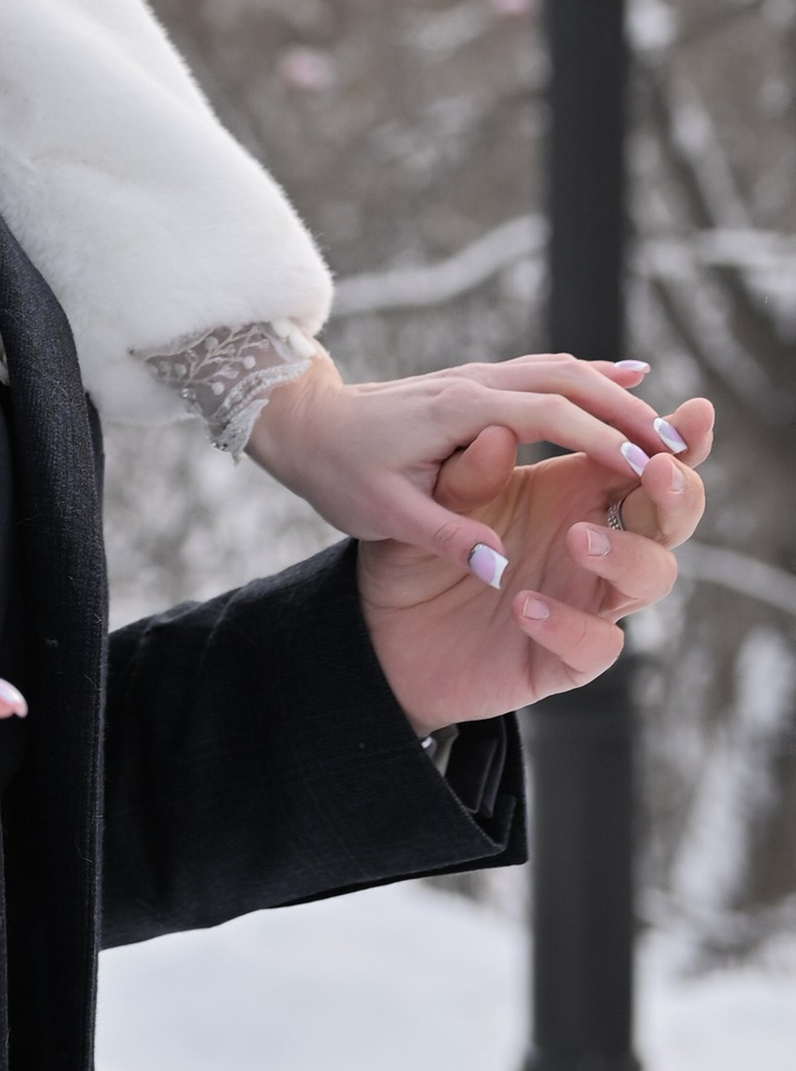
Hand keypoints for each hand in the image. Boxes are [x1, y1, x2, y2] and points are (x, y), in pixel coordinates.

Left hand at [250, 348, 694, 565]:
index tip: (647, 471)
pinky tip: (626, 383)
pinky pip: (547, 373)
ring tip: (670, 423)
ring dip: (619, 394)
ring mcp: (479, 381)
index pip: (548, 417)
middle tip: (683, 445)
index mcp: (458, 414)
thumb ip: (443, 536)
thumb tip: (497, 571)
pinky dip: (593, 378)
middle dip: (629, 413)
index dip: (601, 440)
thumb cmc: (340, 472)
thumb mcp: (381, 513)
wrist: (304, 424)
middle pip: (569, 385)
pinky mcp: (478, 387)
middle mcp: (476, 388)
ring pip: (564, 372)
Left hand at [357, 397, 709, 736]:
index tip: (693, 413)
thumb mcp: (418, 503)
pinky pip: (595, 645)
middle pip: (666, 514)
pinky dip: (571, 625)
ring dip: (627, 553)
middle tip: (659, 470)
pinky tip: (525, 606)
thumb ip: (462, 475)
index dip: (663, 434)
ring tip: (579, 537)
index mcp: (564, 490)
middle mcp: (587, 540)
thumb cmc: (409, 554)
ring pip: (652, 576)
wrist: (376, 632)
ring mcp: (583, 600)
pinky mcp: (563, 657)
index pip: (631, 454)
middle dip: (676, 489)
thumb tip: (498, 433)